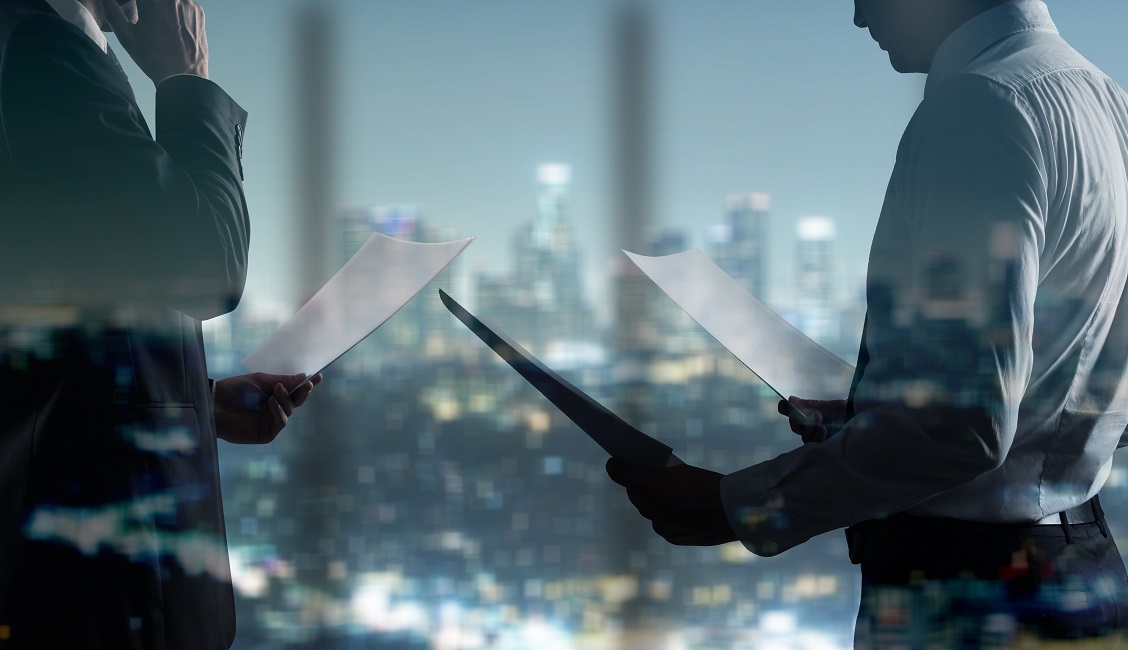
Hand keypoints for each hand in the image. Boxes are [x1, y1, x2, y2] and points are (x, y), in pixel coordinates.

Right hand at [97, 0, 208, 83]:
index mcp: (153, 1)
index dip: (137, 4)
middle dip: (149, 5)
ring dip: (162, 5)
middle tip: (146, 16)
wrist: (184, 77)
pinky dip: (176, 8)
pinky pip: (184, 2)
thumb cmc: (153, 58)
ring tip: (158, 24)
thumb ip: (111, 10)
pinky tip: (172, 25)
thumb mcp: (125, 35)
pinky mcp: (199, 12)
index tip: (137, 9)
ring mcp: (188, 3)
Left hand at [214, 373, 320, 444]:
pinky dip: (279, 411)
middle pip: (296, 401)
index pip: (293, 390)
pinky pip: (281, 422)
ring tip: (276, 391)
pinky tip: (271, 402)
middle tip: (307, 384)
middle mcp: (274, 407)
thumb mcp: (261, 380)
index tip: (318, 377)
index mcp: (273, 394)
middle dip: (302, 392)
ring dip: (285, 400)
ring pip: (290, 411)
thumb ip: (283, 380)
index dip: (306, 384)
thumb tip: (303, 376)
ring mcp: (271, 421)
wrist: (215, 404)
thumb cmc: (235, 390)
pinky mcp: (267, 433)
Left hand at [605, 458, 736, 545]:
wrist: (733, 511)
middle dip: (637, 484)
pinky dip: (667, 517)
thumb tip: (644, 470)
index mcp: (649, 485)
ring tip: (664, 494)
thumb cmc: (709, 484)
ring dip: (653, 502)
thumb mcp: (682, 470)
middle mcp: (649, 507)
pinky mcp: (671, 536)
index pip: (621, 474)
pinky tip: (678, 510)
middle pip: (635, 493)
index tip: (614, 462)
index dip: (617, 466)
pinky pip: (663, 524)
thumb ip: (659, 471)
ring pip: (649, 510)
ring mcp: (659, 524)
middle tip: (642, 475)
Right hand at [777, 397, 847, 443]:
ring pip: (805, 437)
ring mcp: (818, 440)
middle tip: (807, 413)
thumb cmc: (848, 414)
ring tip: (819, 420)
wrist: (865, 421)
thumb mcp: (829, 406)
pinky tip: (823, 429)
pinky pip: (815, 445)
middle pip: (796, 426)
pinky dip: (816, 437)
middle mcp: (812, 429)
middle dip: (798, 419)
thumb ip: (810, 405)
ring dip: (809, 427)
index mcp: (811, 417)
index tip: (785, 405)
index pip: (793, 414)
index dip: (787, 410)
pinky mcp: (826, 449)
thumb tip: (790, 399)